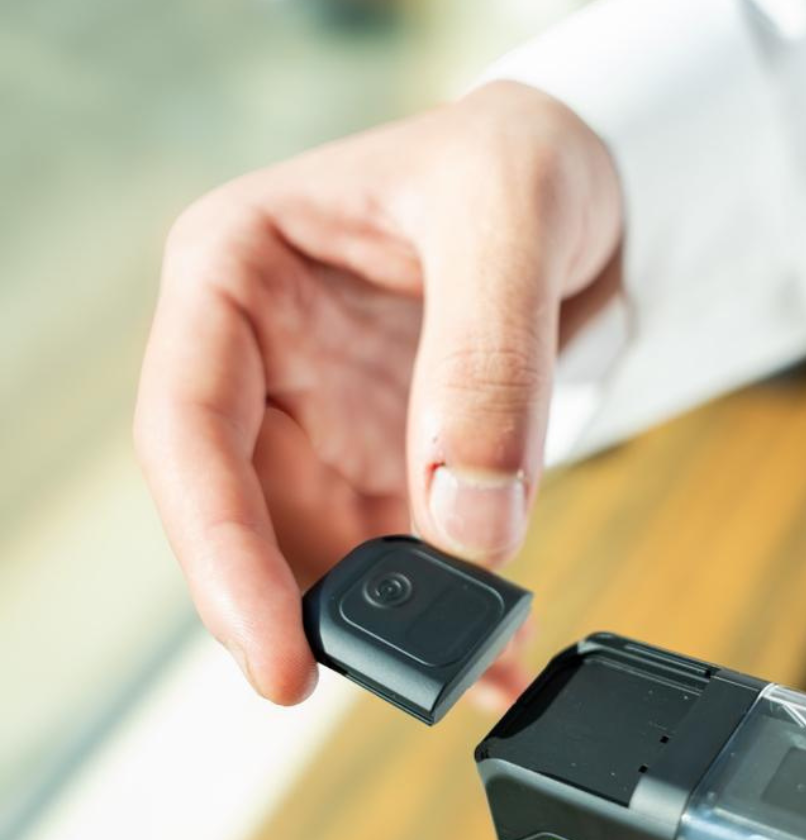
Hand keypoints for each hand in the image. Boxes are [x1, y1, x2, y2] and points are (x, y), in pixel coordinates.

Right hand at [134, 82, 621, 702]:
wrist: (585, 186)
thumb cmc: (521, 161)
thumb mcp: (507, 218)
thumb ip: (484, 361)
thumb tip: (467, 521)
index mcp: (237, 275)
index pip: (188, 431)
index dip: (219, 554)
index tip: (277, 653)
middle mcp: (267, 361)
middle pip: (251, 517)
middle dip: (315, 610)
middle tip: (399, 678)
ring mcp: (331, 421)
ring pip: (329, 554)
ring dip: (397, 624)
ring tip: (477, 662)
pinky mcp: (397, 462)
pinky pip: (408, 554)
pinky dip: (452, 606)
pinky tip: (499, 645)